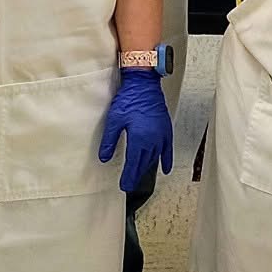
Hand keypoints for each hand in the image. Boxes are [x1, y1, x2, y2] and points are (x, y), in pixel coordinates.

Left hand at [99, 67, 172, 191]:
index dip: (129, 177)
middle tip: (130, 185)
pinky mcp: (166, 130)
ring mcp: (161, 136)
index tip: (124, 186)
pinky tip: (165, 169)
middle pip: (144, 164)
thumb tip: (104, 158)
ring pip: (154, 158)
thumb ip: (109, 141)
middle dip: (136, 176)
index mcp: (139, 140)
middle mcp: (152, 141)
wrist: (145, 85)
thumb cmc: (129, 100)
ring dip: (147, 168)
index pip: (133, 164)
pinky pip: (168, 150)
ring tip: (141, 176)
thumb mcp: (114, 121)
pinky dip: (166, 160)